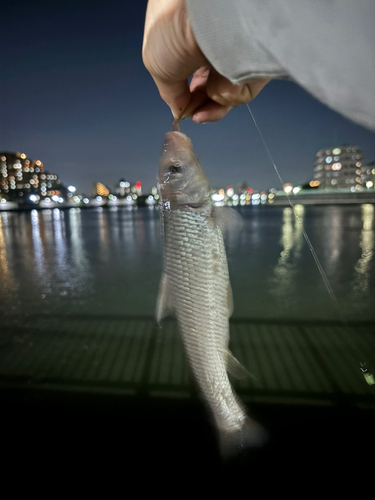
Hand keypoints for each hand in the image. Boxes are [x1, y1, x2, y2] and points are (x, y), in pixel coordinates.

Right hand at [142, 0, 268, 121]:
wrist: (207, 13)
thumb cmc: (176, 25)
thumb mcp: (157, 65)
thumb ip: (170, 94)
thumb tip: (179, 111)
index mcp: (188, 39)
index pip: (191, 77)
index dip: (188, 97)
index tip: (184, 111)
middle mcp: (213, 44)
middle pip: (211, 91)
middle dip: (202, 107)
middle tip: (196, 114)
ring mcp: (235, 52)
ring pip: (227, 95)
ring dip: (215, 96)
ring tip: (209, 85)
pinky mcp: (256, 61)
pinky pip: (243, 92)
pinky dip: (229, 91)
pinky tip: (223, 76)